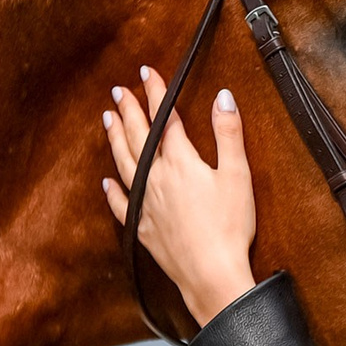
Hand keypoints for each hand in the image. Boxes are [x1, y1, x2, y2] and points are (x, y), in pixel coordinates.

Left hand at [99, 66, 257, 326]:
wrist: (211, 273)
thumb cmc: (230, 227)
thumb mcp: (237, 175)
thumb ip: (228, 133)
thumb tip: (222, 96)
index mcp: (181, 162)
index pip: (166, 119)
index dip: (157, 92)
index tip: (147, 72)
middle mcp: (157, 178)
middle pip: (139, 137)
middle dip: (129, 110)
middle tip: (118, 90)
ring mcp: (146, 204)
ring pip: (124, 164)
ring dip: (115, 139)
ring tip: (107, 120)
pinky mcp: (143, 228)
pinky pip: (122, 204)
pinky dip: (113, 192)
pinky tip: (107, 183)